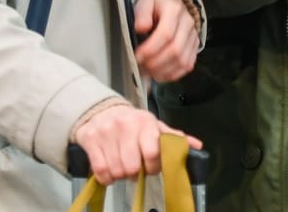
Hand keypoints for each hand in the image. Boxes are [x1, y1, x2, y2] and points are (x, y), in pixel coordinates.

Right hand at [72, 103, 200, 185]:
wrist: (101, 110)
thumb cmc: (132, 122)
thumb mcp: (153, 126)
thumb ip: (174, 137)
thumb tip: (197, 146)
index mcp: (145, 123)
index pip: (153, 153)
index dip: (153, 167)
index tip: (151, 168)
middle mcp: (126, 126)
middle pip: (132, 166)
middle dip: (134, 174)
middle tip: (134, 169)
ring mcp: (106, 132)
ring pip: (116, 170)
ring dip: (120, 175)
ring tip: (122, 167)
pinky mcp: (90, 139)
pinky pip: (99, 170)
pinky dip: (106, 178)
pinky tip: (109, 173)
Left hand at [133, 0, 199, 82]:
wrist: (170, 2)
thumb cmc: (155, 5)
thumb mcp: (145, 2)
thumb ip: (142, 14)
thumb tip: (141, 28)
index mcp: (174, 9)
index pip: (166, 34)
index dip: (150, 49)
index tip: (137, 56)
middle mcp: (187, 22)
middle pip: (175, 50)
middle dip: (155, 62)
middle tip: (141, 65)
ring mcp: (193, 36)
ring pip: (182, 61)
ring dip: (163, 70)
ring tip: (148, 71)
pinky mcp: (194, 47)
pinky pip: (187, 65)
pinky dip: (172, 74)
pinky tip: (159, 74)